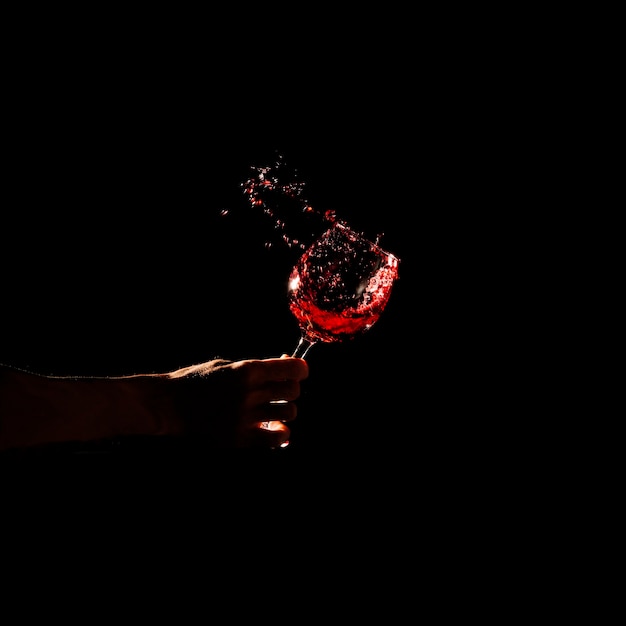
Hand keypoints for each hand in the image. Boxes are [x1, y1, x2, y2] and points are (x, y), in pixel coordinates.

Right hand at [166, 355, 308, 447]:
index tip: (298, 371)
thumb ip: (253, 371)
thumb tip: (282, 369)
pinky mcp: (239, 440)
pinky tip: (273, 429)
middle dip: (291, 389)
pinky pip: (276, 439)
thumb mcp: (224, 367)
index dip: (300, 369)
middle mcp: (249, 394)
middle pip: (293, 392)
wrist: (166, 406)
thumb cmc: (194, 382)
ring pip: (288, 414)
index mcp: (246, 371)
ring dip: (285, 411)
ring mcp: (244, 418)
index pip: (292, 369)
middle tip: (280, 391)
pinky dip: (280, 434)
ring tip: (273, 411)